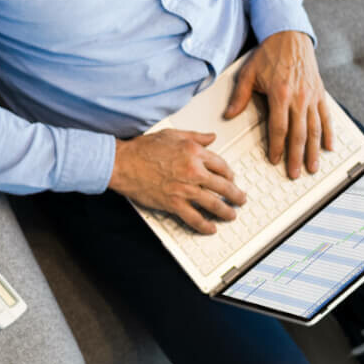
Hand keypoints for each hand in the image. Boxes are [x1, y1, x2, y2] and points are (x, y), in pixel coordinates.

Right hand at [108, 130, 247, 234]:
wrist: (124, 163)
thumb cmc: (143, 149)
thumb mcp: (172, 135)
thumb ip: (195, 136)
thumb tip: (211, 137)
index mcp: (194, 152)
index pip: (222, 165)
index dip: (230, 174)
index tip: (231, 179)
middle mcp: (193, 171)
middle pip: (224, 186)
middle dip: (235, 195)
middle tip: (240, 199)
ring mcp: (185, 189)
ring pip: (214, 204)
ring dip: (226, 211)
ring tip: (231, 215)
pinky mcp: (174, 203)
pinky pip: (195, 218)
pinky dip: (205, 225)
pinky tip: (210, 228)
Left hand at [222, 30, 335, 179]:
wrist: (290, 36)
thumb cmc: (269, 54)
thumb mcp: (248, 72)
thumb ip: (240, 96)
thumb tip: (229, 114)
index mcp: (280, 94)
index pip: (279, 128)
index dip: (276, 146)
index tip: (274, 160)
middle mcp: (299, 98)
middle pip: (299, 134)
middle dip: (297, 157)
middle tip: (294, 174)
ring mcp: (312, 97)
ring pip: (315, 129)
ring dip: (314, 151)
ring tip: (312, 167)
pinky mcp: (320, 94)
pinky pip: (326, 117)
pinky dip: (329, 133)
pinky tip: (328, 147)